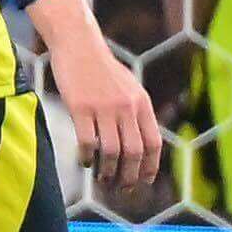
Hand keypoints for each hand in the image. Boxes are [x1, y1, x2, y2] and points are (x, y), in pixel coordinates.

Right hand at [44, 17, 164, 206]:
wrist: (78, 44)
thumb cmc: (101, 68)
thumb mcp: (128, 87)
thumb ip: (135, 112)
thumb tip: (138, 144)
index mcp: (142, 103)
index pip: (153, 143)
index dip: (151, 167)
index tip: (144, 181)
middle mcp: (126, 107)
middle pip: (133, 152)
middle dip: (129, 176)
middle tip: (122, 188)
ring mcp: (103, 107)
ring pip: (111, 151)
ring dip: (108, 171)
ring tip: (102, 178)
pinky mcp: (80, 107)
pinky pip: (87, 142)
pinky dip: (87, 158)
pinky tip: (85, 162)